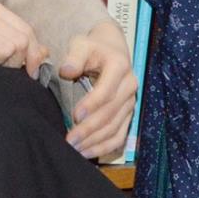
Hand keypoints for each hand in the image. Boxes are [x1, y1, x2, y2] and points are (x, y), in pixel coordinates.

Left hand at [60, 19, 134, 159]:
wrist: (111, 50)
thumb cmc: (92, 48)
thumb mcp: (81, 44)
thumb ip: (74, 56)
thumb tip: (67, 71)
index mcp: (119, 67)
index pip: (107, 90)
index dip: (92, 104)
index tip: (75, 116)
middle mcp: (129, 85)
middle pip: (110, 113)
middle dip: (89, 129)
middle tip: (69, 140)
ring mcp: (131, 102)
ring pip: (115, 127)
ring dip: (95, 141)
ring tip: (75, 149)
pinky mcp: (128, 114)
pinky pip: (119, 135)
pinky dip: (104, 147)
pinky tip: (88, 153)